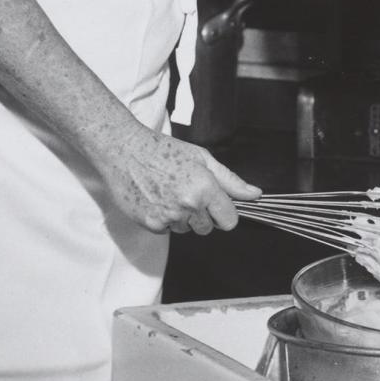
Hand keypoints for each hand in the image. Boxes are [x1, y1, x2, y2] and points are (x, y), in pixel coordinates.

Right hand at [99, 121, 260, 234]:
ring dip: (182, 217)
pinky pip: (167, 230)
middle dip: (202, 215)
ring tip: (169, 192)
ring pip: (187, 230)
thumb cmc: (163, 150)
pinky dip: (164, 219)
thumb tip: (255, 194)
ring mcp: (168, 216)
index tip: (217, 205)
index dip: (225, 213)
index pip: (229, 220)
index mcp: (204, 188)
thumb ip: (230, 180)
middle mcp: (188, 205)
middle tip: (187, 192)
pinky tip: (157, 199)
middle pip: (208, 228)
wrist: (124, 151)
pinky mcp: (150, 224)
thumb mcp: (202, 158)